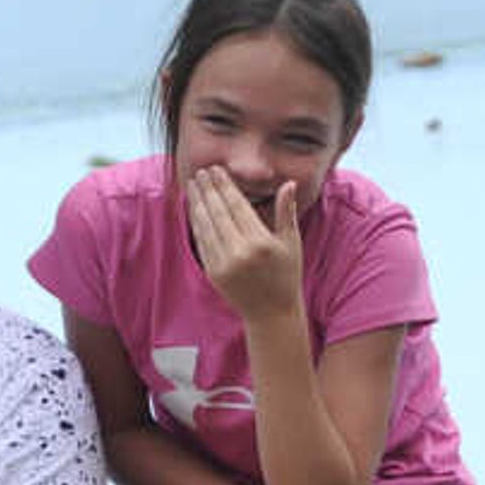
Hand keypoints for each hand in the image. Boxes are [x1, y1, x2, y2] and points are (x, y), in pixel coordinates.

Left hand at [182, 165, 302, 322]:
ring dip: (197, 202)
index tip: (217, 170)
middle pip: (218, 212)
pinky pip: (201, 241)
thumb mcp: (292, 243)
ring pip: (206, 225)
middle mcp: (240, 253)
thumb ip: (286, 212)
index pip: (237, 206)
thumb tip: (288, 183)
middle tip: (201, 171)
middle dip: (208, 189)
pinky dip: (196, 223)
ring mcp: (223, 264)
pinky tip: (193, 209)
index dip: (225, 186)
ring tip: (192, 185)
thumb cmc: (286, 276)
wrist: (272, 314)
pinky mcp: (212, 273)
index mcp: (260, 242)